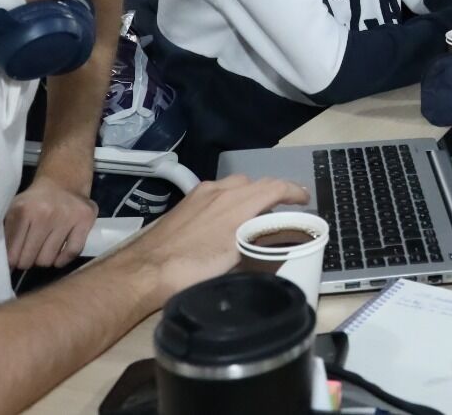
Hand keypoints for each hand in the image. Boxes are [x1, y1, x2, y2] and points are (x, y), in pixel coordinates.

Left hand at [5, 175, 98, 268]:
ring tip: (43, 250)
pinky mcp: (85, 219)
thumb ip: (7, 234)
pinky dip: (63, 260)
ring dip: (44, 259)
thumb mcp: (14, 211)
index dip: (11, 261)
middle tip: (29, 254)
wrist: (63, 181)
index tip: (14, 260)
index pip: (12, 253)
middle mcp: (46, 213)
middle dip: (27, 261)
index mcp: (24, 211)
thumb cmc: (35, 201)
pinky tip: (58, 257)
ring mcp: (68, 217)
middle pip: (29, 259)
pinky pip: (72, 252)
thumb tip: (3, 263)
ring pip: (48, 259)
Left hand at [113, 175, 309, 305]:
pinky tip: (226, 217)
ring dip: (251, 194)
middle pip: (257, 182)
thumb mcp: (235, 259)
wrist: (146, 269)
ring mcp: (202, 193)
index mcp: (238, 203)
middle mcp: (221, 190)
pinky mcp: (187, 201)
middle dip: (274, 193)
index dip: (294, 191)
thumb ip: (259, 242)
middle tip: (284, 210)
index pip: (275, 187)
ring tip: (256, 213)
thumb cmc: (193, 268)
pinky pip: (218, 191)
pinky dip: (232, 198)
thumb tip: (276, 238)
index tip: (305, 199)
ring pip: (236, 184)